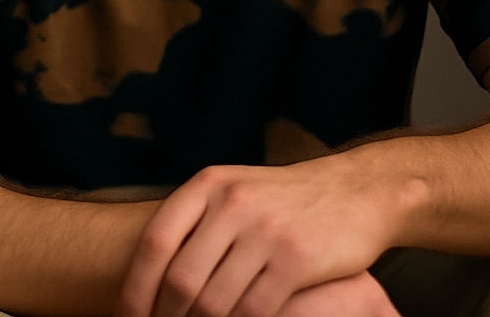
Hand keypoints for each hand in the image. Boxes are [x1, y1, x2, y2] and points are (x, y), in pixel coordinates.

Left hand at [115, 157, 389, 316]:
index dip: (135, 288)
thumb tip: (147, 272)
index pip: (155, 241)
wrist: (354, 191)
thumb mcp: (236, 191)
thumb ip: (197, 221)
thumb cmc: (286, 200)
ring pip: (213, 303)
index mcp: (210, 184)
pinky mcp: (296, 259)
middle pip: (180, 279)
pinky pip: (254, 311)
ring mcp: (265, 230)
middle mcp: (233, 202)